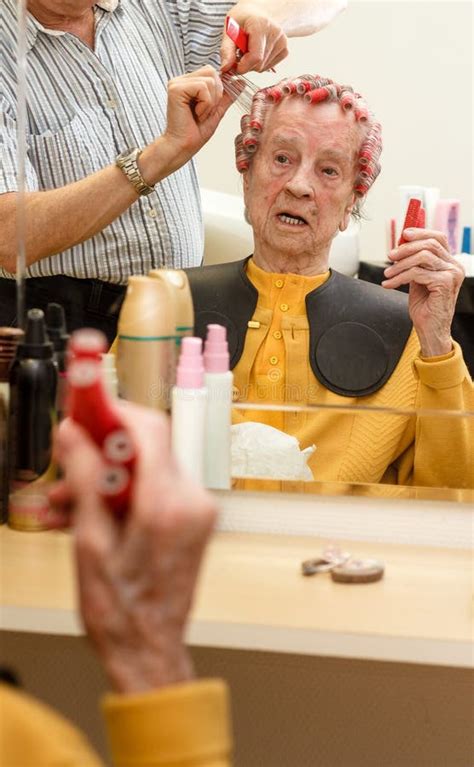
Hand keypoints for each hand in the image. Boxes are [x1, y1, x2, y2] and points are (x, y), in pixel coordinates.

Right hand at [51, 404, 217, 693]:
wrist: (149, 651)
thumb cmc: (122, 612)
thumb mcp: (90, 543)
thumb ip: (84, 481)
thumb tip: (73, 434)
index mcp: (168, 505)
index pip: (148, 430)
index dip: (113, 411)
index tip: (85, 403)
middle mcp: (191, 501)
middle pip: (145, 446)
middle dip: (99, 449)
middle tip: (64, 461)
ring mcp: (194, 510)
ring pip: (143, 468)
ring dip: (102, 477)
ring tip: (62, 504)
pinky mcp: (190, 519)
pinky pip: (151, 489)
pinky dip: (118, 494)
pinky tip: (83, 515)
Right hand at [163, 66, 234, 164]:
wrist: (183, 147)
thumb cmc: (195, 133)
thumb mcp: (216, 111)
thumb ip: (227, 96)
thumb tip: (240, 82)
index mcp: (189, 83)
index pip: (212, 72)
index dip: (218, 91)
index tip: (208, 109)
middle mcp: (181, 80)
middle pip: (212, 72)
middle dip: (215, 95)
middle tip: (204, 112)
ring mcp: (177, 83)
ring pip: (209, 80)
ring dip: (210, 102)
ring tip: (199, 114)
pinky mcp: (176, 89)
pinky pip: (202, 87)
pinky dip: (205, 104)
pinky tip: (196, 114)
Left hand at [221, 5, 288, 73]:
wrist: (255, 13)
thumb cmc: (241, 20)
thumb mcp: (229, 30)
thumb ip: (226, 50)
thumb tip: (225, 68)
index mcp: (261, 25)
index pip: (255, 57)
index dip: (242, 66)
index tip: (234, 65)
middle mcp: (275, 33)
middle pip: (258, 64)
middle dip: (246, 64)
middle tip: (240, 52)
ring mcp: (283, 42)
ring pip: (263, 68)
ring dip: (253, 64)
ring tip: (249, 49)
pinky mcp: (285, 49)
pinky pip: (269, 67)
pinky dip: (260, 63)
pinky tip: (258, 51)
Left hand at [382, 228, 464, 356]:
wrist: (430, 330)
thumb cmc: (425, 307)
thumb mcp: (418, 280)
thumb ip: (415, 263)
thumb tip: (401, 245)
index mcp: (450, 264)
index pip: (438, 238)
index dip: (420, 232)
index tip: (403, 235)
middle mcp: (454, 267)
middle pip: (429, 244)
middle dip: (406, 248)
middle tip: (390, 256)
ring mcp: (451, 274)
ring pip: (422, 256)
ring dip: (400, 264)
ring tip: (387, 274)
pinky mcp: (444, 283)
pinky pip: (417, 273)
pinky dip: (399, 278)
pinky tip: (389, 284)